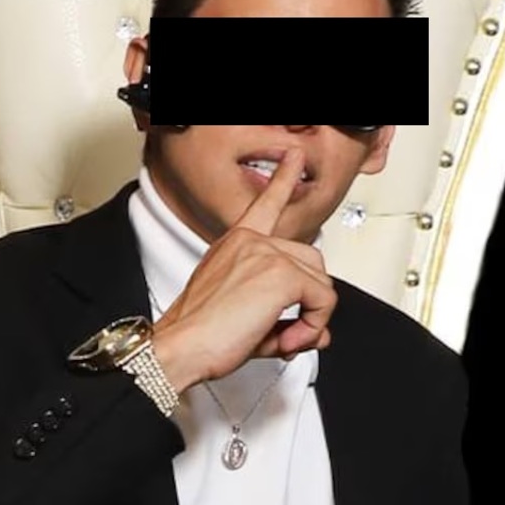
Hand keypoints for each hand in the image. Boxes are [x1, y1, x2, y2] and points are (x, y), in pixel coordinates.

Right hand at [151, 148, 336, 392]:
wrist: (182, 347)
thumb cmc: (200, 335)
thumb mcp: (247, 319)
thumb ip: (285, 319)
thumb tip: (319, 330)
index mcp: (236, 243)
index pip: (265, 204)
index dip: (284, 179)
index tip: (294, 157)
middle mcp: (251, 242)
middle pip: (311, 262)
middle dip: (310, 301)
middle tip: (288, 333)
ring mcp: (267, 254)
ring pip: (321, 283)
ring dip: (312, 317)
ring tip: (285, 338)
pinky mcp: (281, 274)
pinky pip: (322, 301)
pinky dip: (312, 326)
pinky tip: (286, 340)